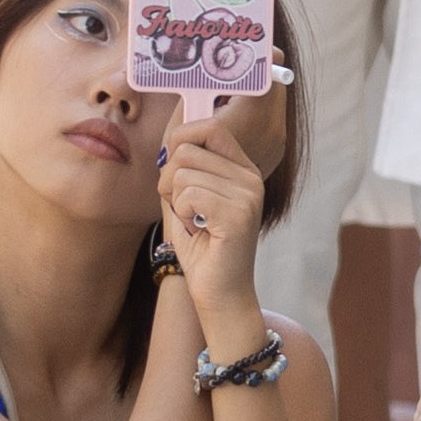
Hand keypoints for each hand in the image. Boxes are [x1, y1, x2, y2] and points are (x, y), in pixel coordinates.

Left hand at [158, 87, 283, 339]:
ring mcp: (248, 195)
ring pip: (182, 175)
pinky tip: (198, 232)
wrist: (221, 293)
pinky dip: (182, 216)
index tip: (172, 171)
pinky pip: (188, 195)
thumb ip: (184, 171)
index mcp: (244, 170)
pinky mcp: (238, 215)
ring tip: (194, 224)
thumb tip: (172, 143)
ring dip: (176, 204)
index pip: (210, 127)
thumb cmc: (203, 249)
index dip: (181, 139)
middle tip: (183, 209)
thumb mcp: (189, 201)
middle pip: (186, 150)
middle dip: (169, 181)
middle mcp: (251, 178)